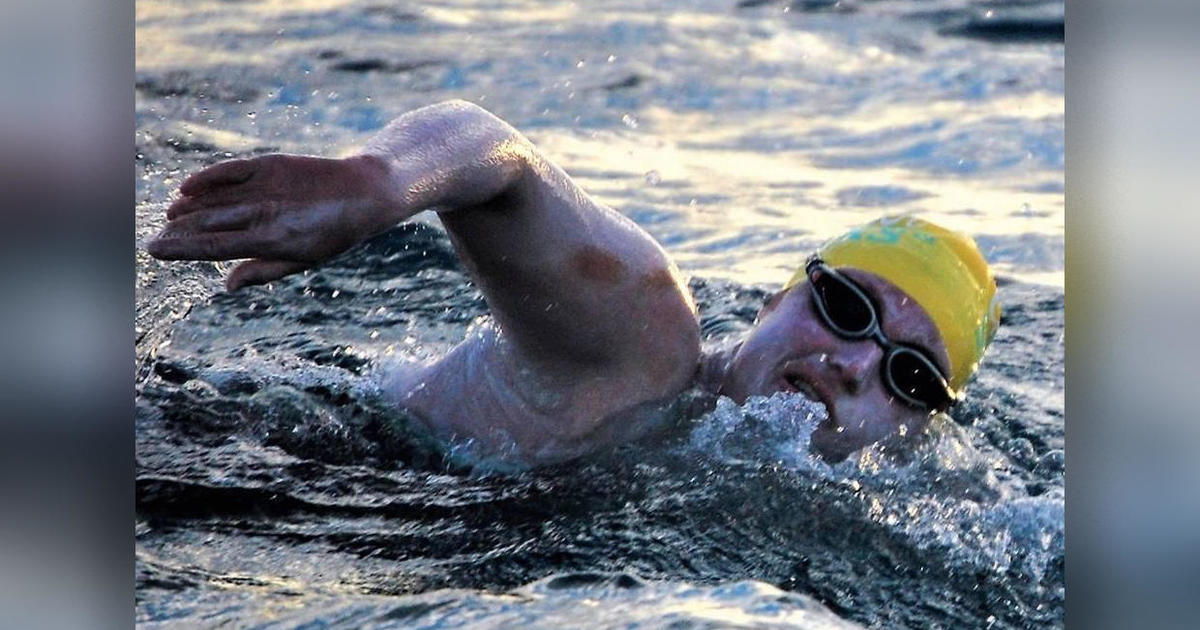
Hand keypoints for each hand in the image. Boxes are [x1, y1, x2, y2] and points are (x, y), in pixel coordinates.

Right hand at [148, 154, 393, 290]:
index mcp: (271, 241)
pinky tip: (187, 187)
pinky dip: (206, 178)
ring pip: (214, 197)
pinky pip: (230, 170)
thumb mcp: (304, 261)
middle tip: (157, 238)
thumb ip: (263, 271)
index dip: (181, 249)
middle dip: (178, 231)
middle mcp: (264, 212)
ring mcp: (266, 186)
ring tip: (170, 217)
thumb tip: (226, 286)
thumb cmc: (334, 234)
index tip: (154, 250)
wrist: (364, 192)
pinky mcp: (270, 164)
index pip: (214, 246)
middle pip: (207, 222)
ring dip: (187, 207)